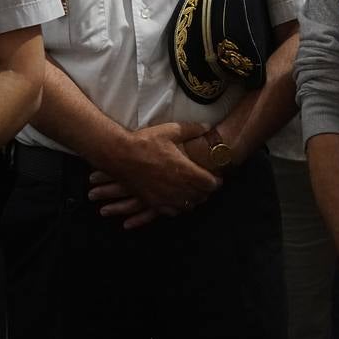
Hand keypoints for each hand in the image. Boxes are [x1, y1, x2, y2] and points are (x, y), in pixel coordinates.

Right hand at [92, 121, 218, 221]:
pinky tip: (176, 200)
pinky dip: (177, 207)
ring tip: (193, 192)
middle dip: (206, 191)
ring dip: (193, 200)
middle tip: (207, 183)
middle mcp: (178, 188)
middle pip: (201, 196)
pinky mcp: (153, 202)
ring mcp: (165, 197)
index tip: (218, 177)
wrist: (120, 155)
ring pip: (187, 206)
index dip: (216, 181)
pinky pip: (171, 212)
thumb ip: (192, 129)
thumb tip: (208, 127)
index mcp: (185, 171)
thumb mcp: (171, 130)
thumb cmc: (146, 142)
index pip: (210, 183)